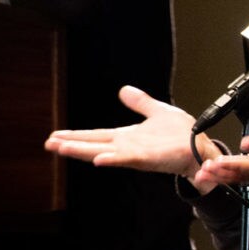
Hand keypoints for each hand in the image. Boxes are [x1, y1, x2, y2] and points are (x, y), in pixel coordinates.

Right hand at [45, 85, 221, 192]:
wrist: (200, 146)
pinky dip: (113, 159)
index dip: (76, 136)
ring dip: (83, 152)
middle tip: (48, 144)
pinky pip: (127, 159)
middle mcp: (127, 147)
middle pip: (93, 145)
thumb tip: (123, 90)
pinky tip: (98, 159)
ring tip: (61, 149)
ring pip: (103, 153)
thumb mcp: (157, 111)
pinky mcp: (148, 159)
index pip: (96, 136)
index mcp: (127, 137)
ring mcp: (136, 154)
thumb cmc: (181, 134)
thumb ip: (140, 102)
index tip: (55, 136)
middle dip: (71, 145)